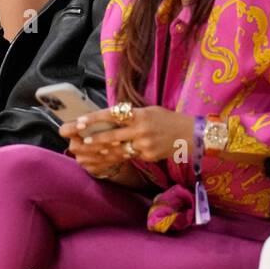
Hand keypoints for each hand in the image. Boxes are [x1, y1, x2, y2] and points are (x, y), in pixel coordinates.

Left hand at [62, 106, 196, 164]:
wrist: (189, 134)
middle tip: (81, 141)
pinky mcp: (148, 156)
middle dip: (94, 140)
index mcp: (140, 114)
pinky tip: (108, 158)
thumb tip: (108, 117)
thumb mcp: (148, 111)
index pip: (112, 115)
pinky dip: (118, 157)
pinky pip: (129, 157)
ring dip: (102, 152)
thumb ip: (130, 115)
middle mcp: (141, 130)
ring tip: (89, 152)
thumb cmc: (166, 119)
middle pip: (112, 136)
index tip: (80, 121)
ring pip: (118, 150)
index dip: (94, 119)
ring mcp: (145, 145)